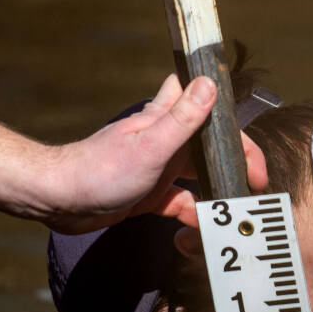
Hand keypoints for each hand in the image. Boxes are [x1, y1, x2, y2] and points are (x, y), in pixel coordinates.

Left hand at [39, 73, 267, 233]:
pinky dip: (192, 215)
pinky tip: (197, 228)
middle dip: (233, 164)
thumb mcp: (149, 146)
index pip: (210, 108)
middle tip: (253, 188)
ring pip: (198, 176)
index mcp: (166, 121)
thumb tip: (210, 82)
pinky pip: (180, 203)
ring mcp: (157, 168)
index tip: (251, 158)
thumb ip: (182, 118)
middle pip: (210, 146)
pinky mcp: (148, 194)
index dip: (234, 128)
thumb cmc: (99, 170)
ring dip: (215, 192)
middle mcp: (165, 141)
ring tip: (232, 212)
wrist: (58, 199)